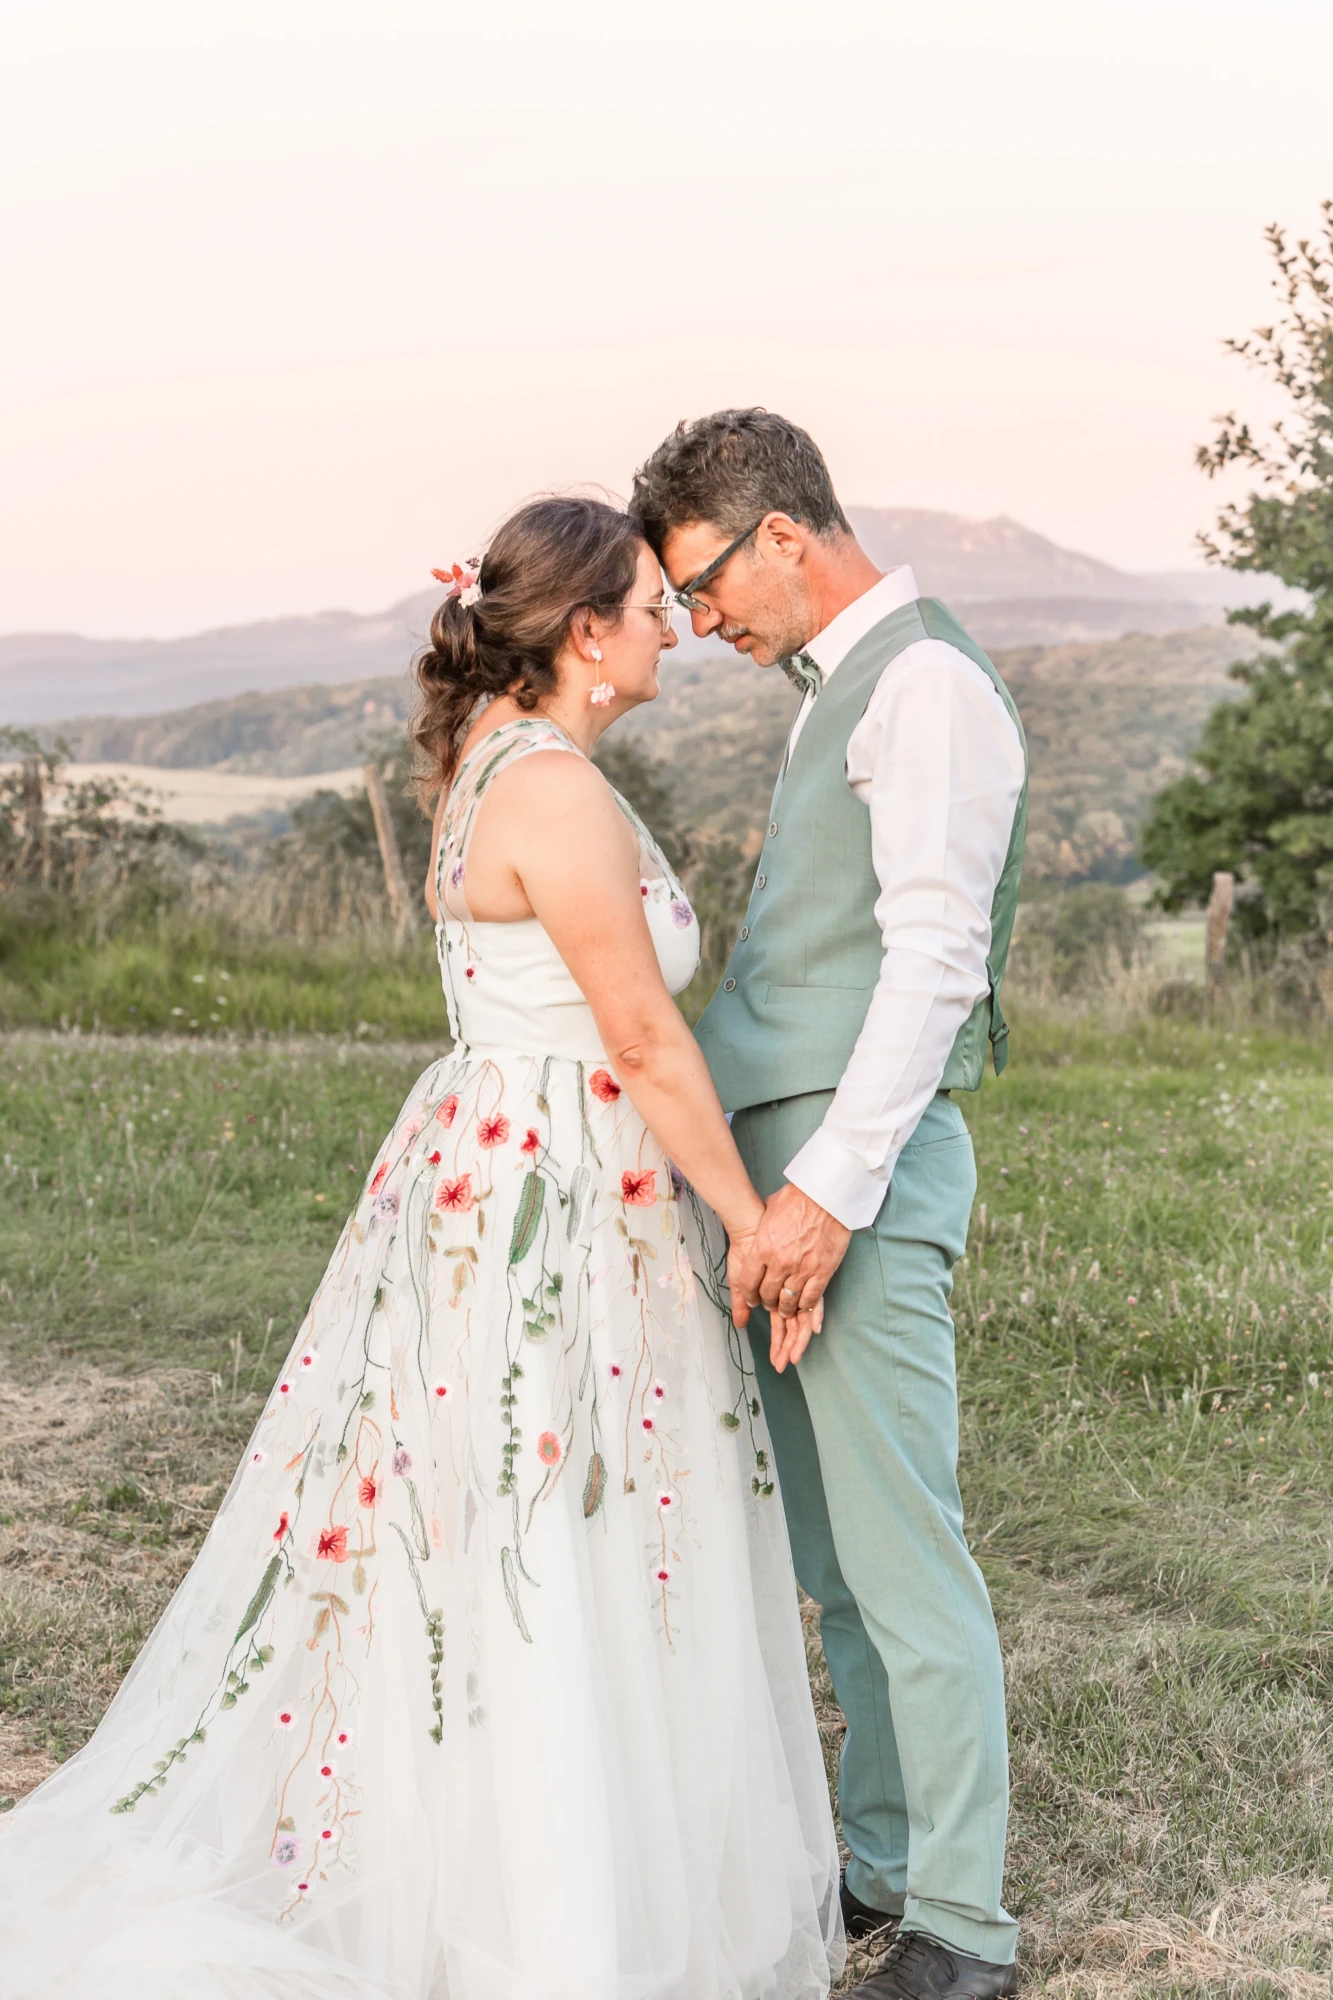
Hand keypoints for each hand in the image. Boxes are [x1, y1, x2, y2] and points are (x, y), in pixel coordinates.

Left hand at [733, 1184, 851, 1373]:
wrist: (826, 1195)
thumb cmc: (797, 1198)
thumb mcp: (768, 1211)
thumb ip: (761, 1230)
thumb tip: (755, 1233)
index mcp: (762, 1248)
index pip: (748, 1282)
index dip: (748, 1294)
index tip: (751, 1297)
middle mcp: (779, 1263)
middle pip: (767, 1294)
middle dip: (765, 1301)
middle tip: (768, 1302)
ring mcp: (802, 1269)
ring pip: (788, 1301)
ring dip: (784, 1308)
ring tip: (784, 1308)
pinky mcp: (822, 1271)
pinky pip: (810, 1299)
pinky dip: (804, 1306)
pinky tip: (801, 1306)